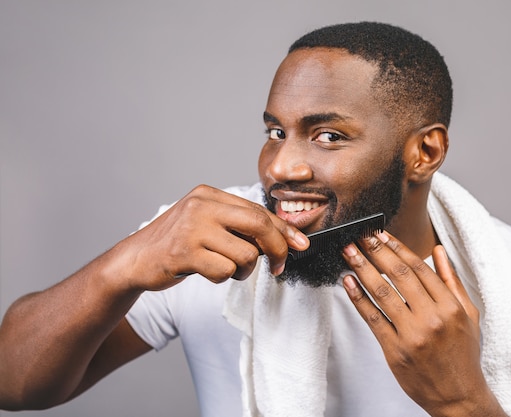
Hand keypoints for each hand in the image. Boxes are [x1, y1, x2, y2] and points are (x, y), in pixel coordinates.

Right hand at [116, 185, 308, 290]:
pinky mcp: (184, 252)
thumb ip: (237, 225)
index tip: (300, 243)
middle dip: (277, 249)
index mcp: (209, 194)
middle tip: (280, 265)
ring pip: (245, 254)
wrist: (134, 259)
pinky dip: (222, 277)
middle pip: (259, 225)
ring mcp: (192, 228)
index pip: (258, 210)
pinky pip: (224, 270)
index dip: (284, 229)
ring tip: (228, 269)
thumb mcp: (205, 223)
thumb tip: (282, 237)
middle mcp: (202, 205)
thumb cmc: (176, 243)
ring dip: (244, 270)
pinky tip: (208, 272)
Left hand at [341, 232, 504, 416]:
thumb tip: (438, 251)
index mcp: (451, 306)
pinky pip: (372, 318)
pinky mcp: (395, 350)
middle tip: (360, 235)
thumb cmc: (463, 353)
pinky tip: (348, 282)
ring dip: (361, 268)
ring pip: (382, 293)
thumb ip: (451, 280)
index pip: (419, 267)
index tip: (382, 234)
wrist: (458, 396)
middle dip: (376, 251)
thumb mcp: (468, 314)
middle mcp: (432, 318)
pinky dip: (358, 298)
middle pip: (398, 275)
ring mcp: (412, 335)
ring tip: (348, 252)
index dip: (397, 247)